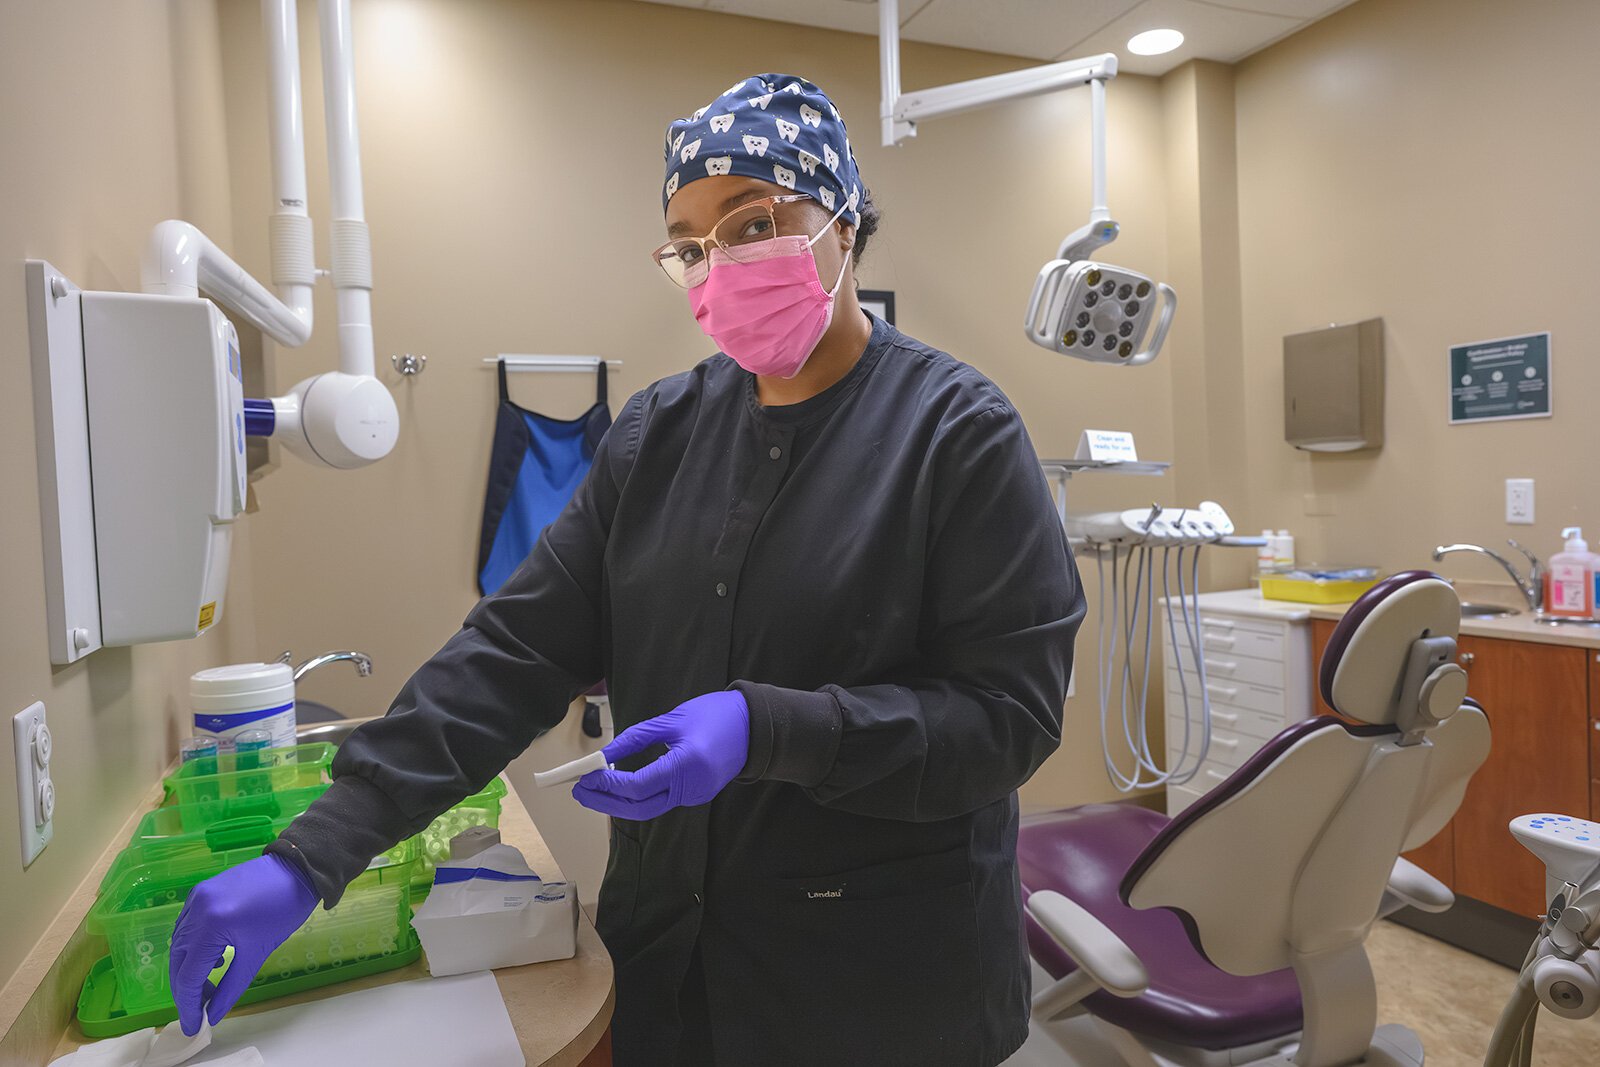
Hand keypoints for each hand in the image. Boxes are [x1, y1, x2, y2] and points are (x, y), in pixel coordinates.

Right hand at [169, 853, 319, 1034]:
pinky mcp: (201, 892)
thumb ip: (230, 988)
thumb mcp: (257, 954)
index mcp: (210, 926)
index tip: (193, 1027)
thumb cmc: (283, 911)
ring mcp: (196, 898)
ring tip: (209, 989)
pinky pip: (187, 927)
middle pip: (178, 961)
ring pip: (180, 945)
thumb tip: (213, 1015)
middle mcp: (196, 910)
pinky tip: (214, 959)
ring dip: (189, 969)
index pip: (188, 976)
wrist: (297, 870)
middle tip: (200, 1010)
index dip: (188, 1005)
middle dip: (186, 989)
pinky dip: (194, 948)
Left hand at [573, 690, 749, 818]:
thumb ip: (636, 738)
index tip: (585, 777)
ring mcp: (696, 795)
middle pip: (640, 807)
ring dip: (619, 803)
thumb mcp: (671, 720)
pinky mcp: (697, 795)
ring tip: (594, 790)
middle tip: (580, 791)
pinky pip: (662, 801)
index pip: (637, 786)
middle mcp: (691, 787)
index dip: (607, 785)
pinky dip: (638, 797)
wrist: (754, 726)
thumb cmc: (714, 715)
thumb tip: (605, 755)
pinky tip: (621, 787)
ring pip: (650, 808)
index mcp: (686, 765)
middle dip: (606, 802)